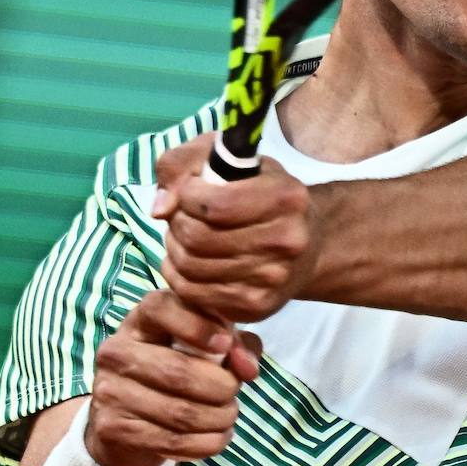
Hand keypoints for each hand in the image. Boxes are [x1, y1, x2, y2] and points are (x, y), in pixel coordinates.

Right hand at [85, 289, 261, 465]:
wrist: (124, 415)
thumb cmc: (173, 365)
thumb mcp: (202, 344)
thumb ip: (233, 344)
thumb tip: (248, 368)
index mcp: (140, 319)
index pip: (161, 308)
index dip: (197, 325)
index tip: (225, 344)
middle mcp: (117, 350)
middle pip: (177, 370)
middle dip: (220, 386)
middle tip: (235, 392)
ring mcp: (110, 389)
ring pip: (177, 411)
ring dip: (217, 418)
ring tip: (230, 416)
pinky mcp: (112, 426)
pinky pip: (169, 440)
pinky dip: (204, 443)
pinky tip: (218, 437)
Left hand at [153, 134, 320, 323]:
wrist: (306, 244)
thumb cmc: (261, 192)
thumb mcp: (229, 159)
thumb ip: (183, 163)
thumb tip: (160, 209)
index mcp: (286, 197)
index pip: (214, 203)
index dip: (187, 195)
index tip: (190, 190)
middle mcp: (287, 240)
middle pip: (199, 237)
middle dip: (177, 222)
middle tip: (181, 215)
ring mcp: (273, 279)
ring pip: (191, 267)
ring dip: (174, 248)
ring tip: (183, 236)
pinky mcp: (257, 306)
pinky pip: (194, 293)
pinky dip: (177, 275)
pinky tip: (187, 260)